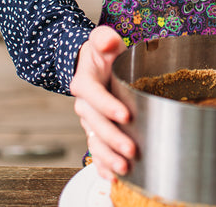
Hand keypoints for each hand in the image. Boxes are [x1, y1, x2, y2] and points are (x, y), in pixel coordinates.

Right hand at [69, 26, 134, 180]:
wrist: (91, 65)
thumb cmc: (102, 53)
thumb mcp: (101, 40)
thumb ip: (103, 38)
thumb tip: (107, 42)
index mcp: (84, 82)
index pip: (93, 94)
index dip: (108, 106)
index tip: (126, 114)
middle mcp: (84, 105)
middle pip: (95, 124)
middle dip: (113, 139)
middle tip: (131, 149)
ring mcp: (89, 121)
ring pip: (94, 142)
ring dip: (108, 157)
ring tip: (125, 168)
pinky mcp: (95, 132)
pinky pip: (95, 152)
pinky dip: (102, 165)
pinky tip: (113, 177)